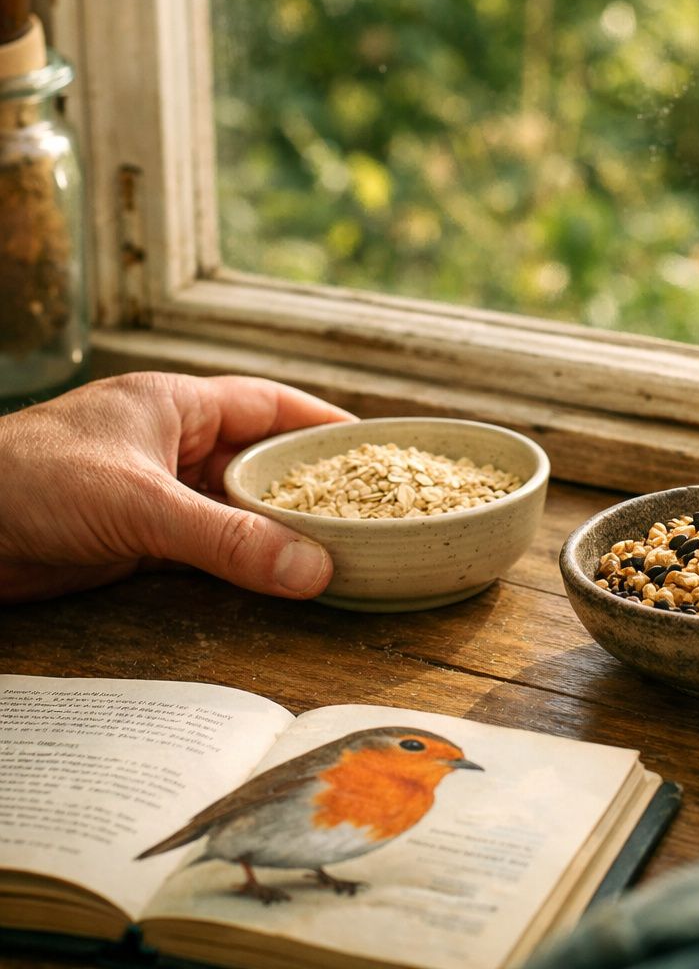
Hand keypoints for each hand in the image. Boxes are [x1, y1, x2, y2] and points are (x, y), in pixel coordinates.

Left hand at [0, 372, 354, 601]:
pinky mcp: (134, 543)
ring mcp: (152, 495)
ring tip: (340, 552)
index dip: (324, 422)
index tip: (378, 449)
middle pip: (260, 461)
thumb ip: (228, 541)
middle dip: (312, 487)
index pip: (269, 404)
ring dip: (279, 532)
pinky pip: (208, 550)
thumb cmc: (24, 482)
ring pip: (236, 510)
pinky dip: (244, 564)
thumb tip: (315, 571)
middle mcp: (169, 445)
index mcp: (173, 404)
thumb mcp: (139, 506)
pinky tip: (280, 581)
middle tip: (372, 513)